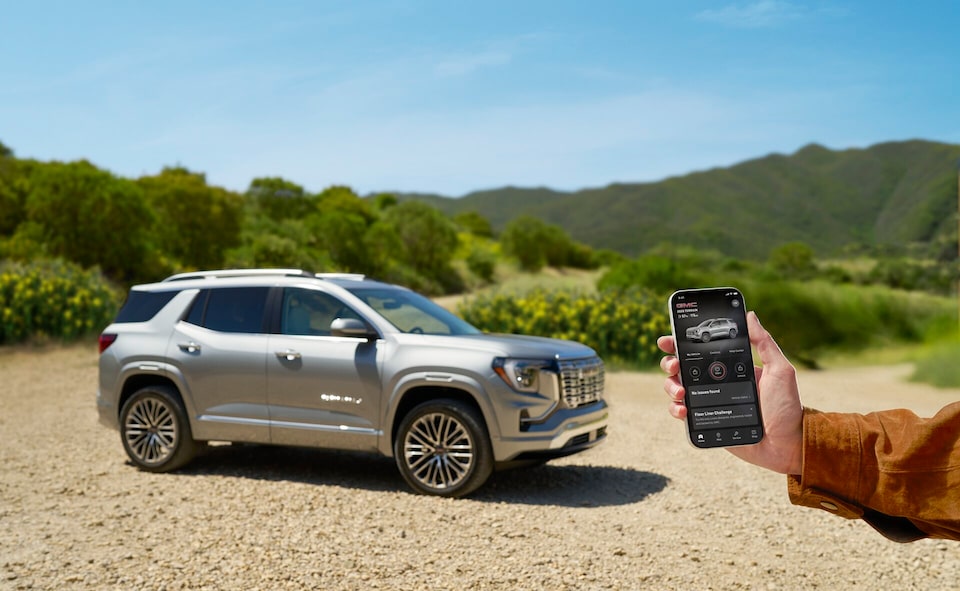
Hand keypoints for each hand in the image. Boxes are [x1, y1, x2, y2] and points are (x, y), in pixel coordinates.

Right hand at [657, 311, 802, 474]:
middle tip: (674, 365)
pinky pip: (682, 412)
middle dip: (670, 363)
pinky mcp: (705, 421)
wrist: (786, 445)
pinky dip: (676, 409)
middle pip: (682, 367)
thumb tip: (750, 316)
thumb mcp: (780, 371)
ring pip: (677, 388)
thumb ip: (765, 344)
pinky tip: (683, 409)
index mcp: (731, 367)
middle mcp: (716, 382)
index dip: (681, 343)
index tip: (669, 339)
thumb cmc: (787, 407)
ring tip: (681, 392)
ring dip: (671, 386)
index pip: (701, 350)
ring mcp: (709, 401)